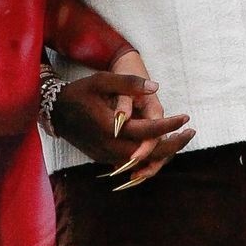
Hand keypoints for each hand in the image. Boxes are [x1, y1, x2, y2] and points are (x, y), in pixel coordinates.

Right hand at [52, 64, 193, 180]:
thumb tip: (156, 87)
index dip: (170, 125)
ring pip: (142, 163)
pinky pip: (132, 164)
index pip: (148, 131)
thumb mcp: (101, 81)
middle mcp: (110, 147)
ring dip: (163, 153)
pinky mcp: (103, 159)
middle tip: (191, 132)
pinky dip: (149, 157)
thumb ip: (129, 84)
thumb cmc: (79, 93)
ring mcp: (106, 156)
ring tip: (181, 138)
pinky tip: (160, 146)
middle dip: (173, 145)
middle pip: (150, 154)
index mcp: (111, 129)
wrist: (54, 112)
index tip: (186, 117)